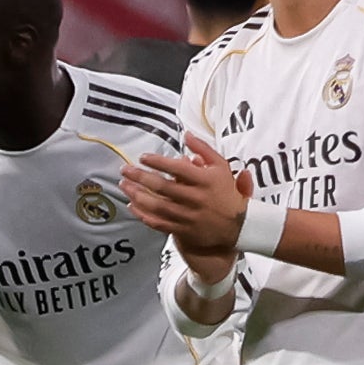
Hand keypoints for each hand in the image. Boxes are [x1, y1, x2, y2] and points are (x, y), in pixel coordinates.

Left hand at [120, 134, 248, 254]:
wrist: (239, 226)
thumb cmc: (226, 193)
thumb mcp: (222, 168)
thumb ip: (204, 150)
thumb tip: (187, 135)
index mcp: (206, 181)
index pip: (179, 169)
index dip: (159, 162)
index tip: (143, 157)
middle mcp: (197, 198)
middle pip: (163, 187)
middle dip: (140, 177)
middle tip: (126, 169)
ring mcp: (189, 216)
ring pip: (157, 205)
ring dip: (137, 194)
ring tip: (124, 185)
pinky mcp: (183, 230)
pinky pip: (159, 222)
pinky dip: (143, 214)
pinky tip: (132, 205)